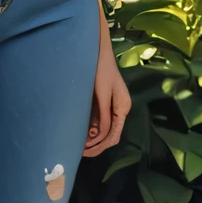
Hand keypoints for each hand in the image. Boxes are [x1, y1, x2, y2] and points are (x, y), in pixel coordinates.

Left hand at [84, 36, 130, 156]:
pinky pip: (101, 121)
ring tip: (78, 143)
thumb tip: (100, 135)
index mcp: (123, 108)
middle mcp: (121, 109)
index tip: (84, 151)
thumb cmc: (100, 69)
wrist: (98, 51)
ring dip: (94, 139)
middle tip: (79, 151)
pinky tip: (82, 132)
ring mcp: (114, 106)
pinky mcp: (106, 103)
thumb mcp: (102, 94)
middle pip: (111, 136)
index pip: (114, 135)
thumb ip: (103, 115)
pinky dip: (93, 129)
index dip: (99, 146)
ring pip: (106, 130)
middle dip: (96, 146)